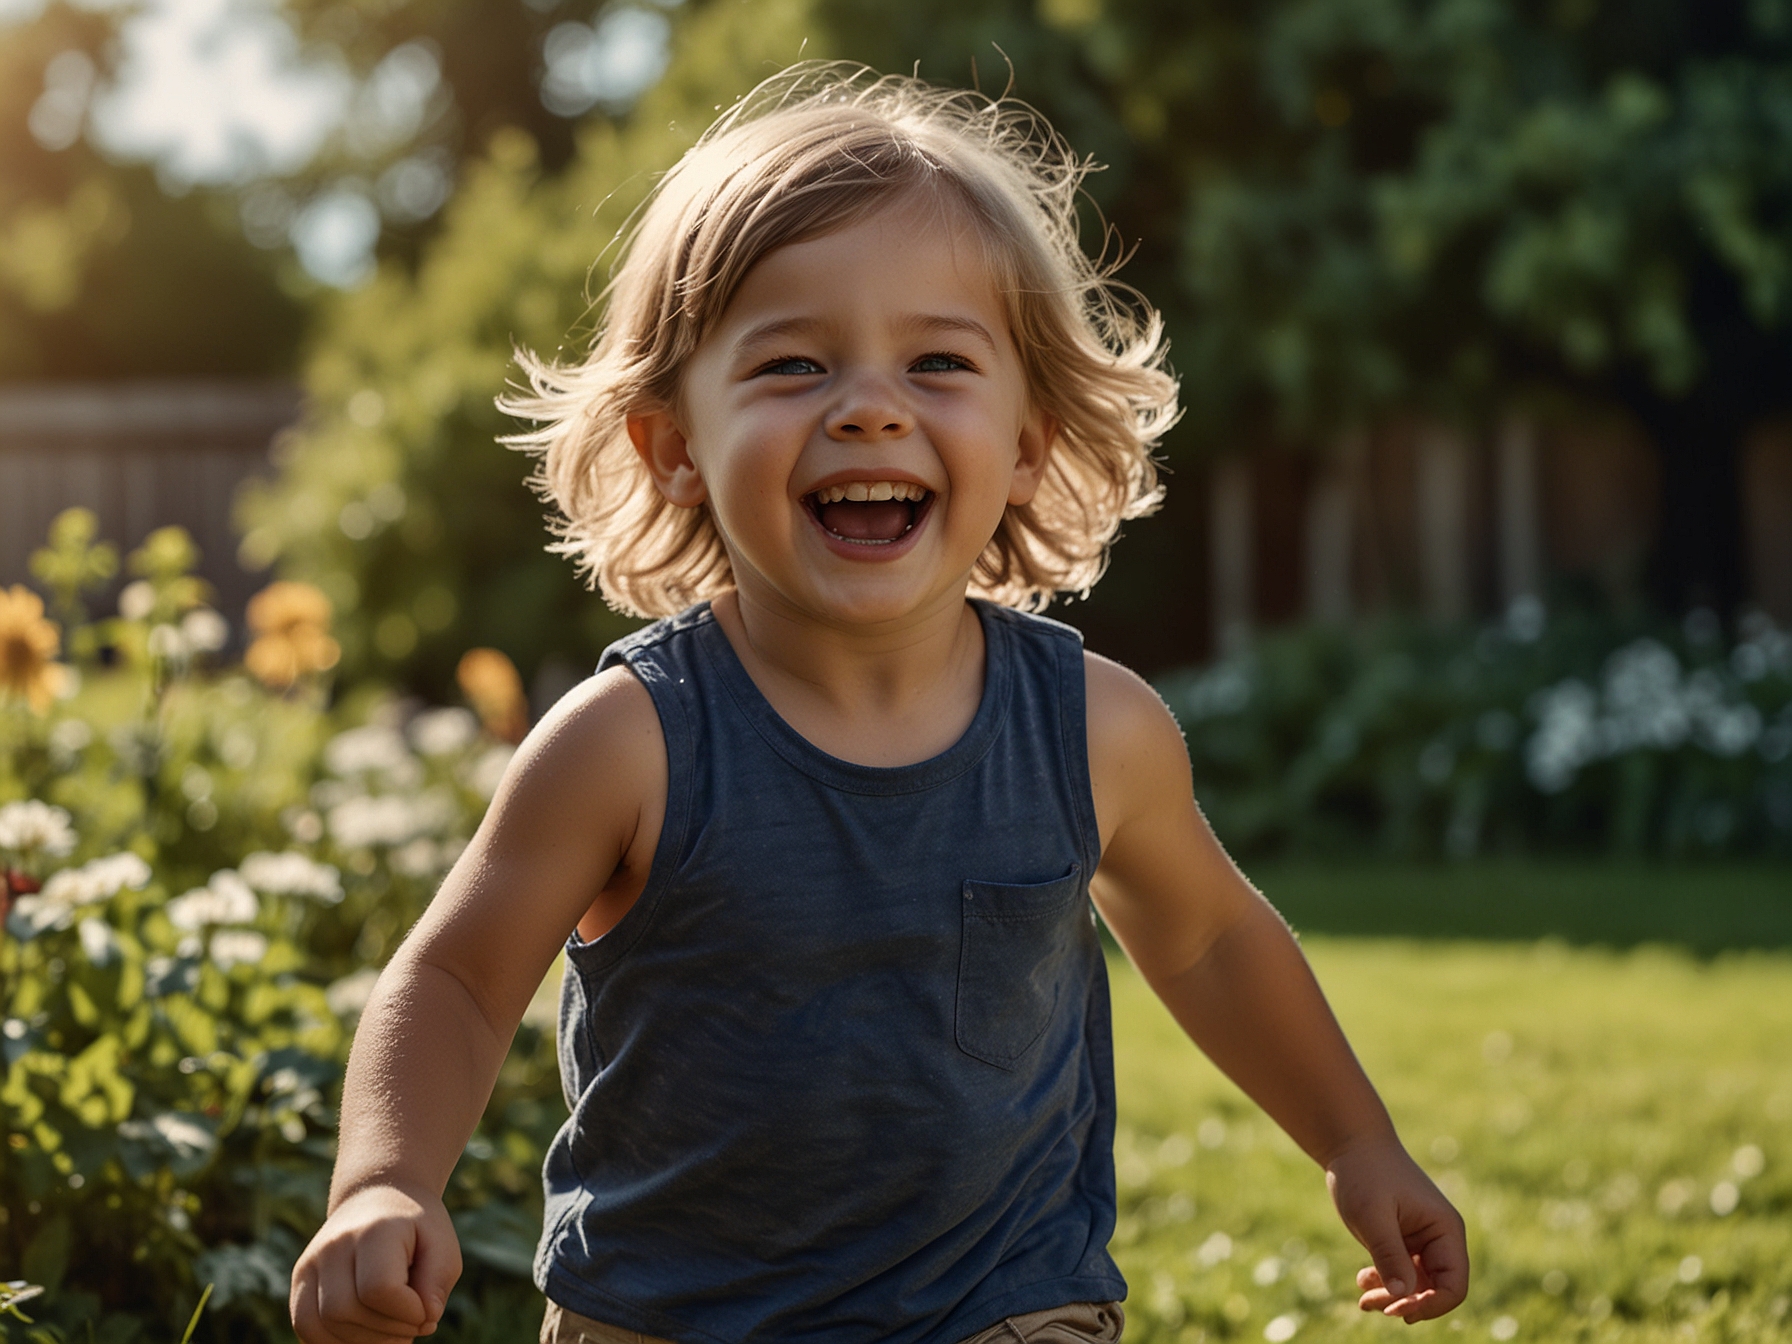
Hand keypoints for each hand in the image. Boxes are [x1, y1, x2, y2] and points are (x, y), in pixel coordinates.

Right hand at [290, 1185, 462, 1343]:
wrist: (378, 1196)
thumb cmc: (415, 1228)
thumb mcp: (442, 1246)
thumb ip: (437, 1283)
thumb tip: (426, 1320)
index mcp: (374, 1230)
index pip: (380, 1289)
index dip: (408, 1312)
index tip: (427, 1310)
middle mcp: (334, 1244)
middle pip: (346, 1311)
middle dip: (386, 1331)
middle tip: (412, 1324)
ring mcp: (310, 1262)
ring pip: (322, 1325)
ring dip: (363, 1341)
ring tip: (391, 1329)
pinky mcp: (300, 1281)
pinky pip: (306, 1328)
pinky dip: (335, 1342)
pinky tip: (365, 1333)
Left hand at [1326, 1137, 1468, 1322]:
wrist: (1351, 1144)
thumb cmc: (1364, 1173)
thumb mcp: (1372, 1215)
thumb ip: (1389, 1254)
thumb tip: (1403, 1296)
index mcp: (1445, 1230)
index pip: (1454, 1285)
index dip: (1431, 1305)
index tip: (1396, 1308)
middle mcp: (1439, 1238)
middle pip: (1435, 1290)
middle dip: (1406, 1303)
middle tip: (1372, 1305)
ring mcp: (1420, 1240)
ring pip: (1416, 1285)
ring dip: (1392, 1297)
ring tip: (1363, 1300)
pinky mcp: (1401, 1240)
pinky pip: (1401, 1273)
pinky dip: (1384, 1282)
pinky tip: (1362, 1281)